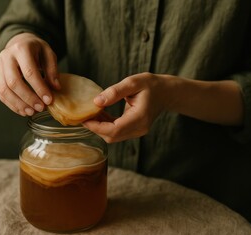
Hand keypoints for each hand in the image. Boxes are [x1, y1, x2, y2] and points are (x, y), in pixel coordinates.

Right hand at [0, 33, 59, 115]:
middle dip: (28, 98)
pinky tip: (23, 111)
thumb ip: (52, 70)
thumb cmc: (36, 49)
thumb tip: (55, 88)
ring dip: (18, 104)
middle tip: (40, 108)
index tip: (48, 100)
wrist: (20, 42)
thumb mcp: (48, 53)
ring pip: (5, 89)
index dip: (39, 88)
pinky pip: (1, 94)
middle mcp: (7, 57)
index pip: (29, 72)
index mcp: (21, 49)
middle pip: (14, 82)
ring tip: (32, 112)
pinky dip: (12, 105)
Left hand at [83, 73, 242, 142]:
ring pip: (113, 136)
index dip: (96, 127)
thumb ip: (115, 92)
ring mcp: (137, 131)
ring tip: (91, 112)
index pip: (114, 130)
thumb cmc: (151, 85)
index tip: (84, 118)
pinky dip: (106, 125)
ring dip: (100, 127)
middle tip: (84, 114)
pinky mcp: (134, 130)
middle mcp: (139, 128)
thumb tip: (96, 102)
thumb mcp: (133, 82)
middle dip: (95, 128)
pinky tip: (100, 114)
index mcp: (140, 117)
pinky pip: (116, 132)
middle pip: (111, 136)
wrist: (166, 93)